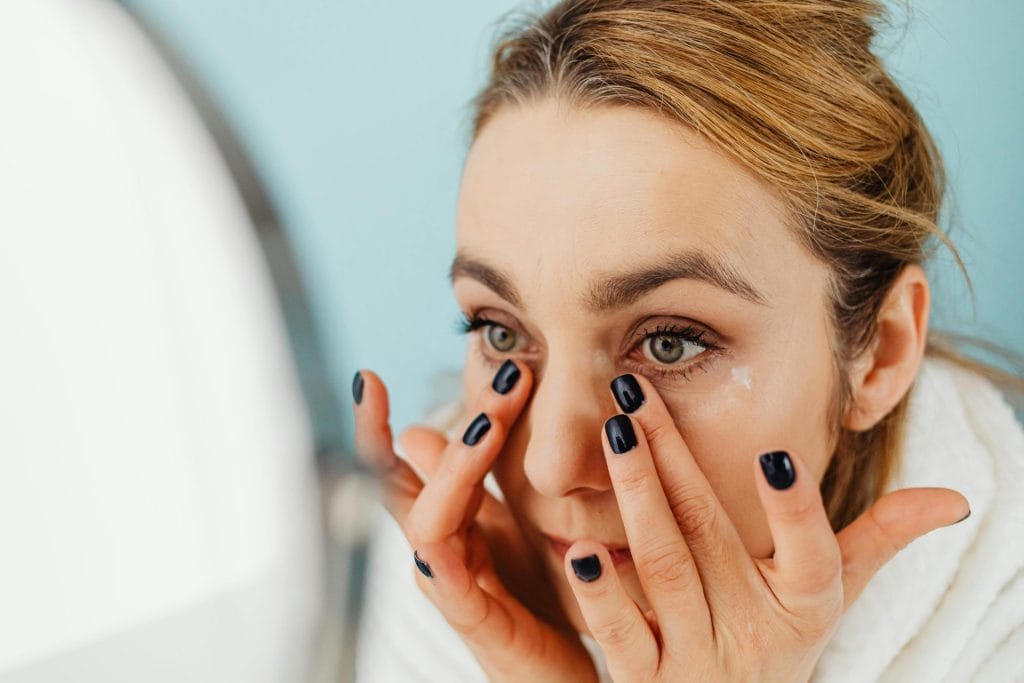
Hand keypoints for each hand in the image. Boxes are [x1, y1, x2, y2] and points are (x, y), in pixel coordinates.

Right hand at [352, 361, 598, 681]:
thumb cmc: (529, 598)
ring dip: (456, 470)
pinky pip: (451, 584)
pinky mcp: (477, 622)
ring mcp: (450, 585)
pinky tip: (437, 534)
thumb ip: (468, 479)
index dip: (375, 426)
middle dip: (455, 424)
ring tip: (487, 426)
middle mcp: (435, 550)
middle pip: (414, 483)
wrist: (558, 671)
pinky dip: (442, 555)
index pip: (398, 466)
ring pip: (428, 521)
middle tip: (505, 378)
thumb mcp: (501, 524)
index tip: (368, 378)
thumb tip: (418, 431)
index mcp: (445, 521)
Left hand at [564, 372, 969, 681]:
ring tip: (613, 436)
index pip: (812, 558)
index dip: (796, 512)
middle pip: (713, 537)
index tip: (774, 456)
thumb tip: (954, 499)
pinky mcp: (648, 681)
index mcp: (803, 604)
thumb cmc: (779, 637)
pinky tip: (575, 549)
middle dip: (674, 459)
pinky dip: (602, 596)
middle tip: (635, 392)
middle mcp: (751, 630)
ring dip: (638, 500)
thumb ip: (877, 541)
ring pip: (665, 570)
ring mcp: (698, 658)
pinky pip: (623, 636)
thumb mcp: (830, 598)